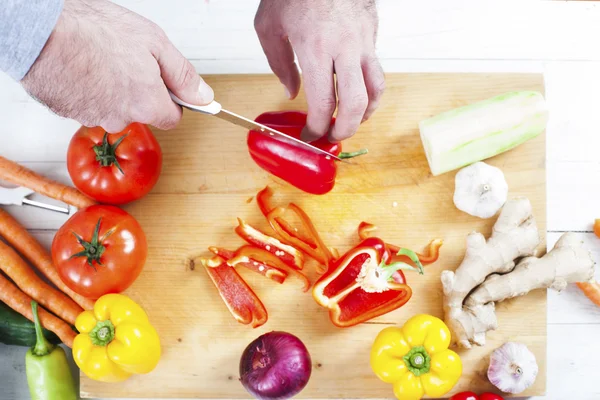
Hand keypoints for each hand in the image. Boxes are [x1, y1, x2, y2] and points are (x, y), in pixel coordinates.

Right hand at [21, 0, 213, 132]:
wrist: (40, 31)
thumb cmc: (93, 30)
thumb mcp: (154, 43)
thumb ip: (183, 75)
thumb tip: (203, 96)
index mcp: (147, 105)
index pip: (172, 118)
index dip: (171, 98)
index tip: (164, 83)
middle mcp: (121, 118)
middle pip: (141, 112)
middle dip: (140, 91)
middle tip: (127, 60)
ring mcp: (92, 117)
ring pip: (113, 108)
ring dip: (112, 89)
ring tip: (100, 59)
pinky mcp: (67, 112)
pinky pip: (87, 103)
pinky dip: (88, 88)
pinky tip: (82, 66)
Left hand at [254, 0, 383, 141]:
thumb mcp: (269, 26)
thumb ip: (280, 64)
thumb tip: (291, 92)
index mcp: (315, 49)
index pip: (322, 104)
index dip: (316, 128)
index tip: (309, 136)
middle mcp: (344, 49)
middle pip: (355, 104)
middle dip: (344, 129)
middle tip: (332, 137)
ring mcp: (363, 41)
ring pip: (376, 89)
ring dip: (365, 112)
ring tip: (352, 120)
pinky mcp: (372, 33)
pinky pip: (376, 68)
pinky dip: (369, 87)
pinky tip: (358, 92)